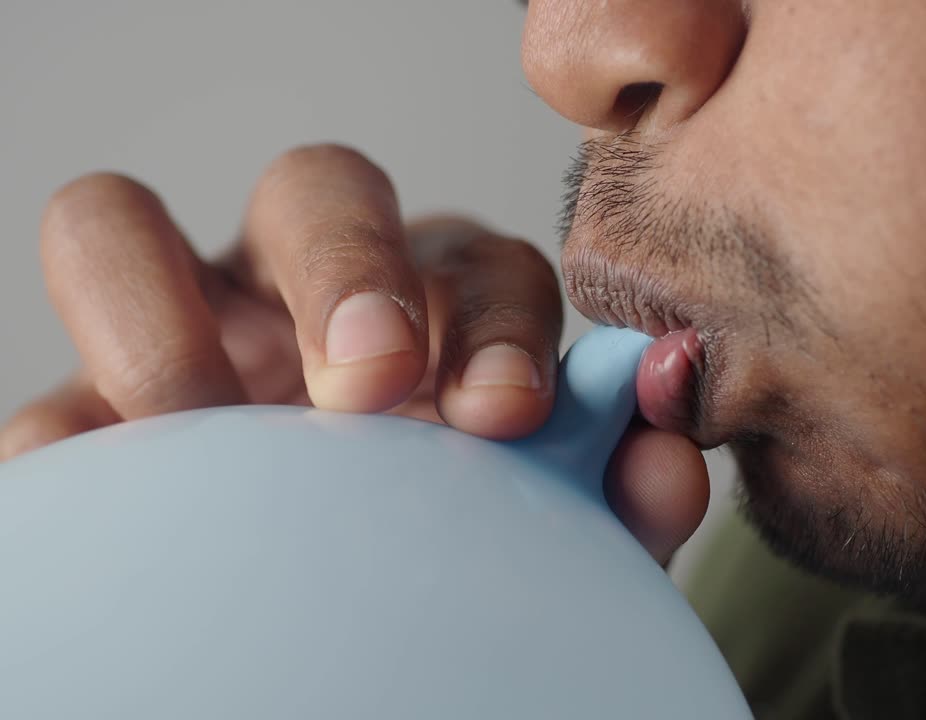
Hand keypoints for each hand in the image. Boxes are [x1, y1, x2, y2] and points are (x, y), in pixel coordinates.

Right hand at [0, 144, 707, 563]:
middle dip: (346, 263)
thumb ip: (613, 492)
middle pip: (313, 188)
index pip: (475, 259)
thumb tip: (667, 456)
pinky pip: (42, 406)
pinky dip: (68, 444)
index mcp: (434, 314)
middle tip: (375, 382)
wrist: (348, 645)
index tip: (508, 409)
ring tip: (202, 421)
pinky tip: (126, 510)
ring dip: (159, 309)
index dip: (496, 313)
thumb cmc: (455, 566)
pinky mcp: (82, 427)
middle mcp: (302, 298)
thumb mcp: (545, 536)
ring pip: (116, 226)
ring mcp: (177, 341)